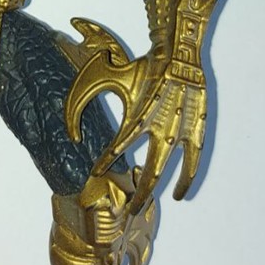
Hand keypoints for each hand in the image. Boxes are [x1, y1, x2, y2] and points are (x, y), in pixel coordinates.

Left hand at [64, 0, 216, 214]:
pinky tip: (180, 193)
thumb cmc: (141, 66)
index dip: (105, 162)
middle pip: (147, 174)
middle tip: (124, 207)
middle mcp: (159, 129)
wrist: (177, 56)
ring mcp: (179, 132)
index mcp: (137, 117)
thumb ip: (82, 98)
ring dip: (154, 191)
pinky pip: (192, 162)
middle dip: (135, 194)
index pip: (117, 148)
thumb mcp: (105, 75)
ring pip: (167, 172)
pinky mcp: (195, 131)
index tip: (96, 173)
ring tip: (142, 206)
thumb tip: (69, 126)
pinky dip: (186, 180)